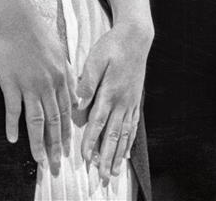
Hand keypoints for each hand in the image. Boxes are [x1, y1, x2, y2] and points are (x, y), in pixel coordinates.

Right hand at [0, 0, 76, 172]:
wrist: (17, 17)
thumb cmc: (37, 30)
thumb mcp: (59, 50)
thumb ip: (65, 71)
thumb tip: (72, 88)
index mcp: (62, 77)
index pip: (67, 113)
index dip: (67, 133)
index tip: (67, 149)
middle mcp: (49, 84)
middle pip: (54, 122)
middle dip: (56, 146)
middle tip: (57, 165)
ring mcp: (30, 85)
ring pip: (37, 121)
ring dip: (38, 144)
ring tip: (38, 160)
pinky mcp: (11, 82)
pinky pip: (13, 110)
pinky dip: (13, 126)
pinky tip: (12, 138)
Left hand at [78, 21, 152, 183]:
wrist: (136, 37)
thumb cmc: (113, 45)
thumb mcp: (96, 57)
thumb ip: (87, 80)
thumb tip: (79, 101)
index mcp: (110, 91)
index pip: (98, 121)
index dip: (92, 140)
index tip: (85, 157)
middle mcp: (122, 101)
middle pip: (113, 135)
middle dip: (107, 157)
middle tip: (102, 177)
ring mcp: (131, 102)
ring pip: (124, 134)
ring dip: (118, 154)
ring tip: (114, 172)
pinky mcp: (136, 99)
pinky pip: (133, 125)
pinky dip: (129, 141)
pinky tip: (126, 151)